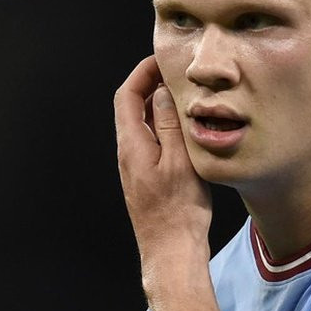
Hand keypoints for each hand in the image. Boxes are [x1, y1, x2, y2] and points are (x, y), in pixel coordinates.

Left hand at [114, 56, 212, 276]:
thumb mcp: (179, 160)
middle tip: (175, 72)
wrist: (170, 251)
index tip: (161, 60)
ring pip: (143, 124)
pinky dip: (164, 125)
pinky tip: (184, 128)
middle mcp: (128, 152)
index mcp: (132, 144)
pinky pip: (152, 140)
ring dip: (158, 104)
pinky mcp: (147, 177)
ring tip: (184, 94)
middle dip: (150, 84)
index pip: (126, 95)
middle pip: (131, 107)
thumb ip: (168, 123)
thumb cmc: (177, 210)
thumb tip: (160, 91)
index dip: (141, 72)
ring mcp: (136, 166)